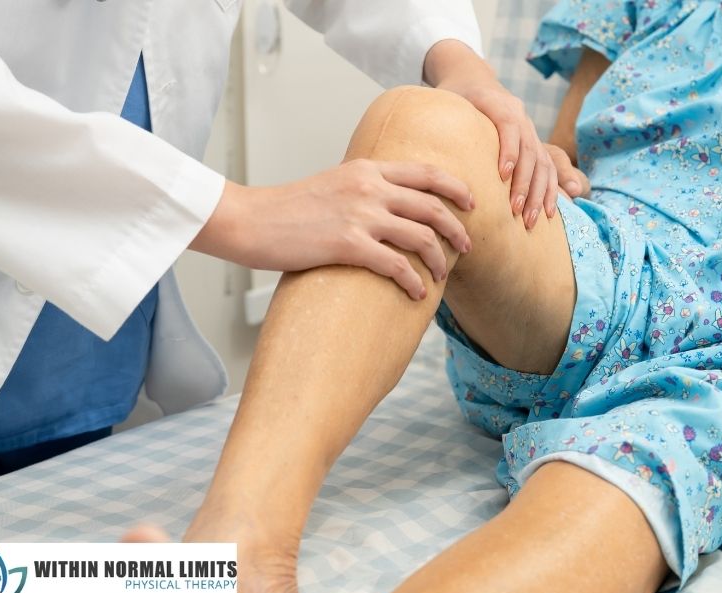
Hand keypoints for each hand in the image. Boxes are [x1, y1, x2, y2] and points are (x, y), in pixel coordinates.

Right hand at [191, 161, 473, 299]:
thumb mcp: (332, 184)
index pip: (426, 173)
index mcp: (367, 169)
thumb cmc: (287, 209)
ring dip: (439, 259)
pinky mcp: (347, 244)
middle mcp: (369, 188)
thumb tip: (387, 204)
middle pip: (432, 206)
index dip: (456, 187)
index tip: (471, 203)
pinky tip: (417, 294)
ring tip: (442, 275)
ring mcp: (360, 215)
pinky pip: (396, 265)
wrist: (250, 220)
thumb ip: (362, 189)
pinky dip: (413, 282)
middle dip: (457, 229)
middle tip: (467, 246)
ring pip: (421, 236)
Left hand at [424, 40, 588, 229]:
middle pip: (530, 149)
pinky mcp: (534, 143)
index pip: (509, 125)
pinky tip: (548, 213)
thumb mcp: (444, 100)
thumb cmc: (453, 95)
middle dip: (525, 183)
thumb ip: (439, 120)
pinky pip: (549, 168)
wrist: (473, 78)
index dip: (509, 150)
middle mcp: (520, 114)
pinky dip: (550, 191)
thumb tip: (423, 151)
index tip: (503, 175)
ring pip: (543, 163)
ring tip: (529, 220)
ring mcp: (530, 129)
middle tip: (514, 210)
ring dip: (538, 193)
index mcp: (498, 102)